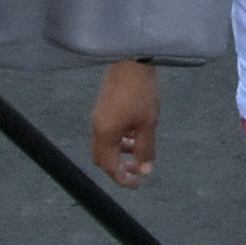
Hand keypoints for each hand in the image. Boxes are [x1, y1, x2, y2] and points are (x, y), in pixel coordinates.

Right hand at [91, 60, 160, 186]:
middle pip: (103, 157)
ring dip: (122, 152)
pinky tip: (136, 133)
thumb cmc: (140, 92)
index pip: (109, 167)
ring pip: (107, 144)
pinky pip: (109, 131)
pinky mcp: (104, 107)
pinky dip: (121, 138)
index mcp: (105, 134)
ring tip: (141, 150)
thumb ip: (146, 149)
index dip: (123, 179)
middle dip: (119, 167)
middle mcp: (98, 127)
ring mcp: (99, 116)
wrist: (132, 60)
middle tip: (138, 170)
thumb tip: (145, 170)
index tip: (137, 184)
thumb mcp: (148, 124)